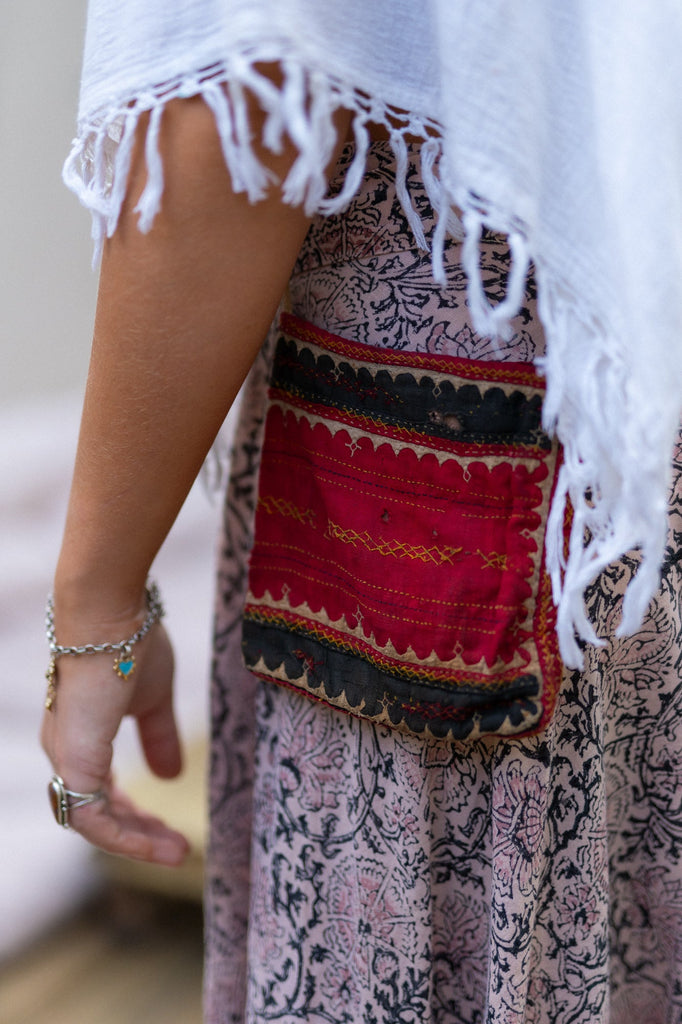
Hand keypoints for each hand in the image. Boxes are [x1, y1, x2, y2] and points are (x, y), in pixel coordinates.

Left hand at [40, 622, 189, 865]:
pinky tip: (156, 843)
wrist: (110, 617)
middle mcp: (66, 753)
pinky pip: (92, 821)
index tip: (171, 828)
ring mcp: (67, 760)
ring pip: (93, 824)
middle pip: (96, 814)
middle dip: (138, 834)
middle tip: (178, 849)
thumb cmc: (131, 646)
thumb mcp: (154, 701)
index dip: (134, 815)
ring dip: (136, 842)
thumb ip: (159, 737)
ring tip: (178, 853)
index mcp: (82, 737)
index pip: (101, 793)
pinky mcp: (76, 763)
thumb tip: (170, 776)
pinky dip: (124, 838)